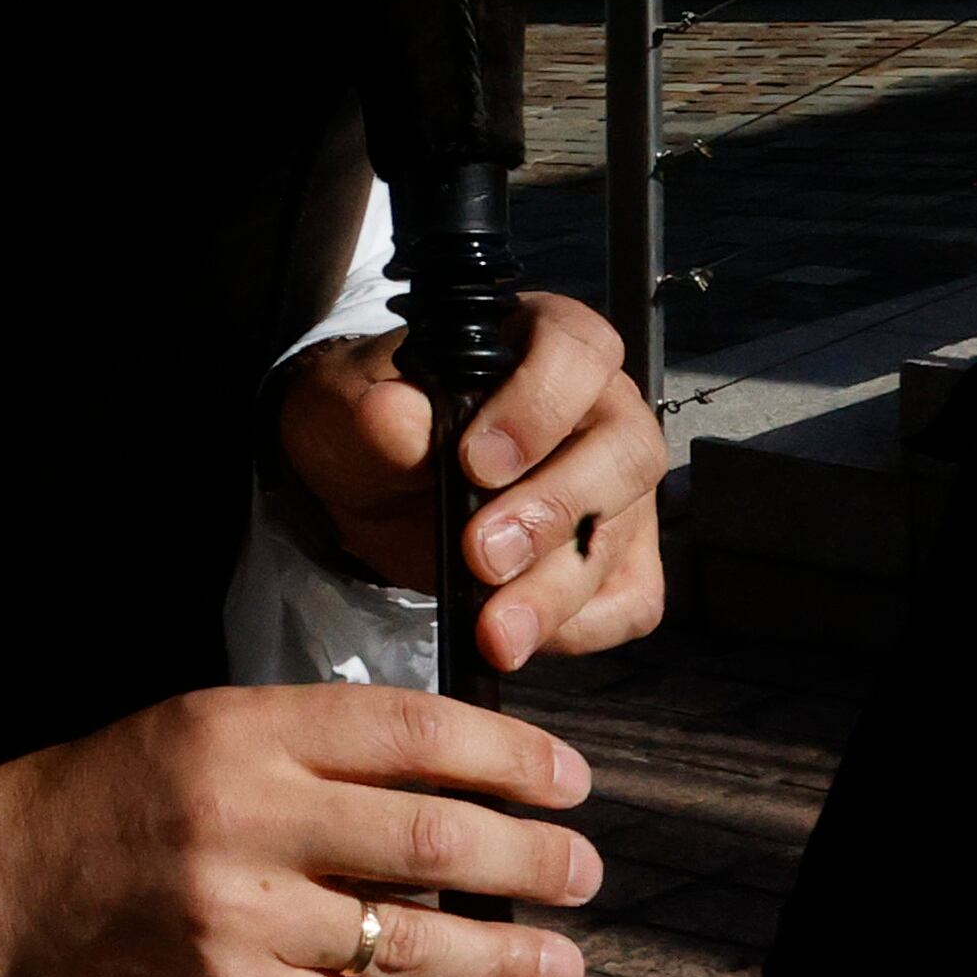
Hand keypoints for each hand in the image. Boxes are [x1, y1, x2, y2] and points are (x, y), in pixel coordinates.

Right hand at [0, 684, 601, 976]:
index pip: (410, 732)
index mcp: (240, 730)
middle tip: (582, 872)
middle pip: (433, 840)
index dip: (509, 758)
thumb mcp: (195, 729)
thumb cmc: (99, 800)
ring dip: (510, 958)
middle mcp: (245, 815)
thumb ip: (309, 746)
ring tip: (564, 963)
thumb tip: (450, 779)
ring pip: (412, 941)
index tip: (567, 779)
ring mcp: (238, 914)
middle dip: (532, 861)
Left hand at [275, 291, 666, 672]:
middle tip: (482, 556)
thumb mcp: (346, 407)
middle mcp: (598, 409)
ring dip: (557, 590)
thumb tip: (395, 415)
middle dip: (552, 513)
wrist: (365, 481)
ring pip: (623, 535)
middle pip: (624, 454)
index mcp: (539, 341)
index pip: (578, 351)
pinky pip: (629, 598)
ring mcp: (616, 486)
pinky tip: (524, 635)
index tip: (476, 462)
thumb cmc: (371, 422)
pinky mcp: (615, 555)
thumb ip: (376, 414)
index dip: (540, 405)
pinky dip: (582, 626)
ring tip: (495, 630)